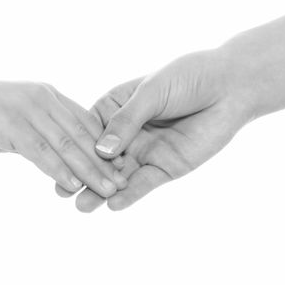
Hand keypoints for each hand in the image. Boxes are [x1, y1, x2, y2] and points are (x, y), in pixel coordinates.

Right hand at [0, 81, 125, 196]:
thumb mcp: (16, 120)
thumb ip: (40, 132)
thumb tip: (58, 153)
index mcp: (48, 95)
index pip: (85, 122)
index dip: (106, 147)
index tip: (122, 168)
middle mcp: (42, 97)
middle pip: (82, 134)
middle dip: (104, 162)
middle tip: (123, 184)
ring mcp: (25, 108)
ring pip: (66, 143)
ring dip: (89, 170)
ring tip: (108, 190)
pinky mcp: (8, 122)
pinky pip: (39, 150)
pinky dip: (58, 169)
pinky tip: (73, 185)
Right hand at [58, 49, 256, 210]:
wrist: (229, 87)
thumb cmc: (188, 78)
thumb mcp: (151, 92)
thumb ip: (126, 121)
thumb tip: (101, 151)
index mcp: (117, 107)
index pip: (90, 131)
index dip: (75, 148)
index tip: (56, 163)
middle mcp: (127, 132)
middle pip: (100, 157)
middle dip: (82, 174)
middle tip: (60, 193)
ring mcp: (145, 151)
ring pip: (119, 175)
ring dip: (101, 191)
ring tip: (82, 207)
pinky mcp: (165, 166)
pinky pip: (144, 183)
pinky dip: (130, 194)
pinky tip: (114, 205)